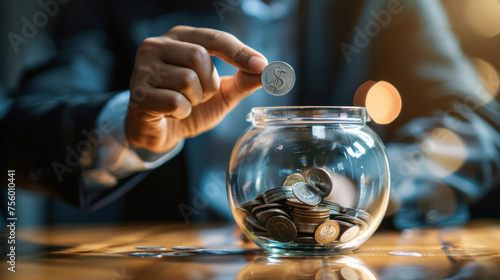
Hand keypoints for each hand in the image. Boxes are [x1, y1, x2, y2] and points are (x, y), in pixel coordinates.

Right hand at [126, 26, 267, 151]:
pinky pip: (175, 101)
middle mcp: (157, 45)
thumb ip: (243, 80)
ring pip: (187, 80)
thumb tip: (268, 71)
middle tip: (200, 96)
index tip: (262, 66)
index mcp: (180, 38)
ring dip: (195, 100)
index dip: (240, 52)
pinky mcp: (138, 93)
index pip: (214, 38)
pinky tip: (171, 113)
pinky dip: (182, 113)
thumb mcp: (221, 93)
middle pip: (200, 57)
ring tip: (183, 104)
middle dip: (209, 84)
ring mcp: (144, 68)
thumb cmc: (188, 106)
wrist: (158, 132)